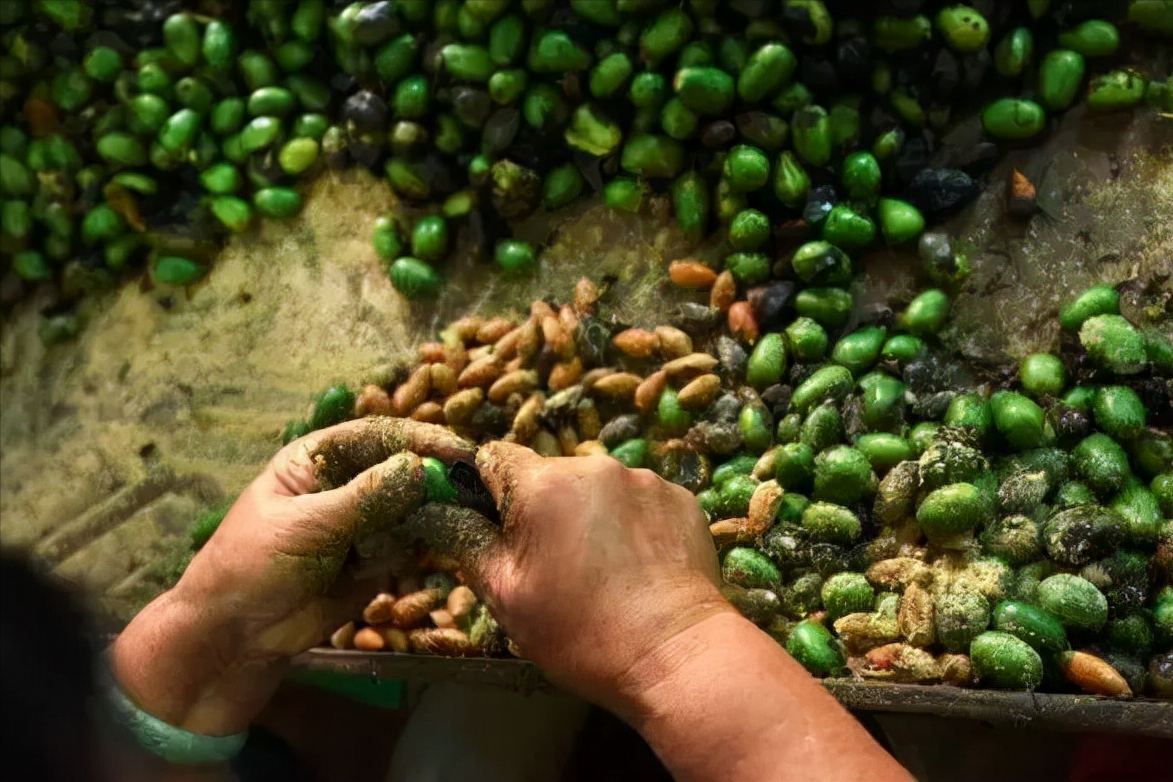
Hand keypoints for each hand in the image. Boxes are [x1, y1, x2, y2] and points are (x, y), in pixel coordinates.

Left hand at [110, 417, 473, 736]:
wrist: (236, 635)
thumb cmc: (251, 565)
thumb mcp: (305, 526)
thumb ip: (363, 499)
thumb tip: (417, 468)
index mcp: (320, 457)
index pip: (379, 436)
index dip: (420, 441)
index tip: (458, 453)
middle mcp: (348, 482)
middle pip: (405, 468)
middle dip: (437, 479)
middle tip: (474, 492)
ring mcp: (365, 521)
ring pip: (415, 507)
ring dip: (433, 515)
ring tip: (456, 524)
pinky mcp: (378, 558)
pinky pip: (412, 543)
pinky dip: (424, 546)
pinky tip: (433, 551)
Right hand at [404, 441, 735, 710]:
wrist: (676, 655)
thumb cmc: (581, 632)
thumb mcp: (507, 596)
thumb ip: (466, 542)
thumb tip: (432, 509)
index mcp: (545, 485)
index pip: (495, 457)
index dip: (487, 489)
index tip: (494, 526)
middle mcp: (596, 466)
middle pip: (550, 475)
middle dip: (544, 509)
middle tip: (553, 565)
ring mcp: (645, 479)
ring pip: (597, 488)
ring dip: (591, 515)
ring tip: (604, 570)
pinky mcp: (682, 498)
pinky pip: (640, 500)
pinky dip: (633, 524)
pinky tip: (639, 567)